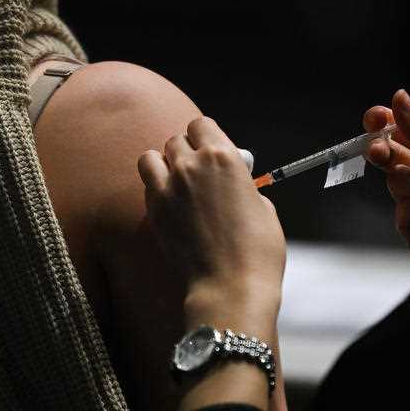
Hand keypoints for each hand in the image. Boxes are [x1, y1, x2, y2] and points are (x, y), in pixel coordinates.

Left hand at [138, 116, 285, 311]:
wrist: (230, 285)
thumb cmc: (257, 250)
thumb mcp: (263, 208)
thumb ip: (241, 185)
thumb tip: (233, 184)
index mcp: (223, 157)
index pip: (201, 125)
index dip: (205, 137)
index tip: (211, 151)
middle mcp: (191, 166)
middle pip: (175, 140)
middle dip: (186, 152)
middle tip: (197, 172)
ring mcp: (168, 188)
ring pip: (151, 157)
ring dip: (162, 165)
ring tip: (176, 182)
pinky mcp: (154, 212)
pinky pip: (147, 185)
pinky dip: (155, 188)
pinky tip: (170, 204)